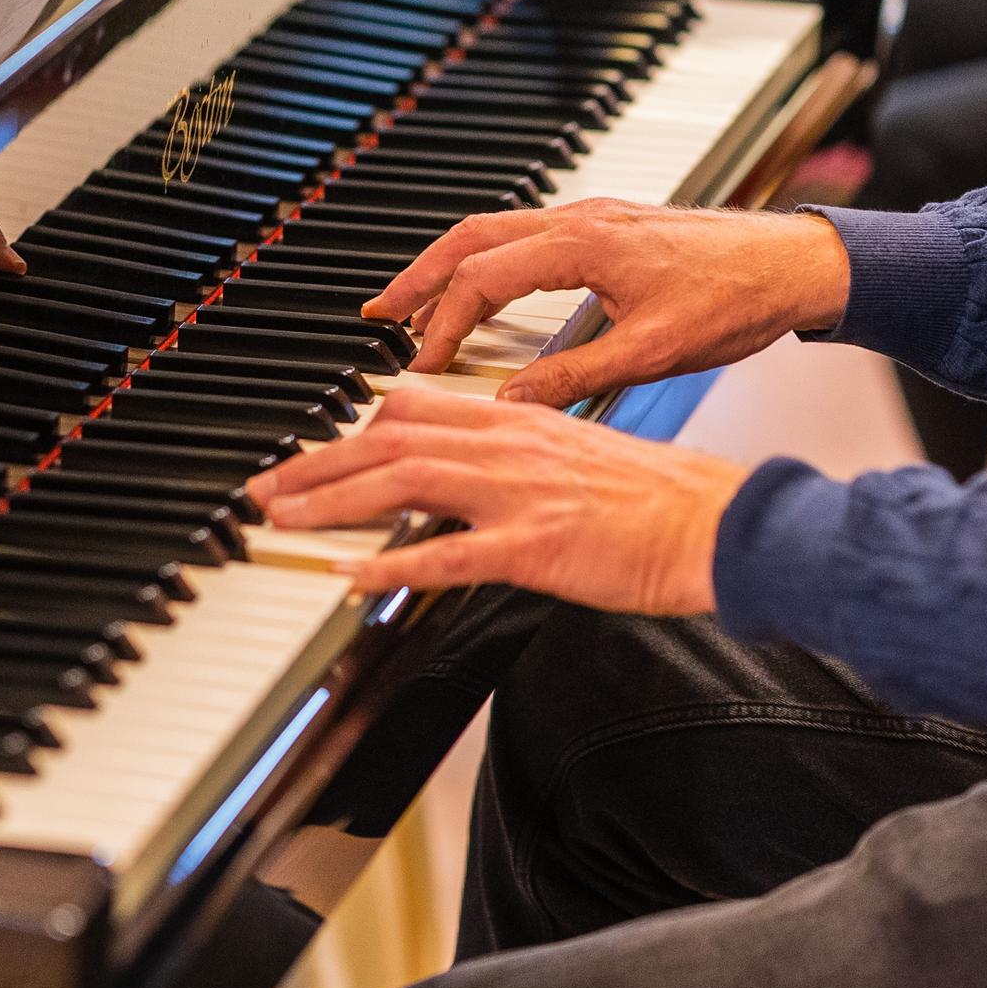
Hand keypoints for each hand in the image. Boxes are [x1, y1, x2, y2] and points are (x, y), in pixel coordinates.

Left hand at [246, 387, 749, 611]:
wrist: (720, 525)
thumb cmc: (664, 503)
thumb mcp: (582, 459)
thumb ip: (522, 463)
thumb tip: (476, 482)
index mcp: (522, 424)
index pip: (416, 411)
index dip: (353, 432)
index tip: (314, 453)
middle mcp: (512, 448)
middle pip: (391, 440)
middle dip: (317, 464)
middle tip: (266, 488)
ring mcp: (520, 496)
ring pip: (403, 482)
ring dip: (331, 500)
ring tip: (282, 519)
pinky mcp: (535, 548)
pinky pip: (447, 554)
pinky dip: (390, 562)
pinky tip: (350, 575)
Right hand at [364, 200, 851, 407]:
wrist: (796, 264)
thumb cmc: (738, 301)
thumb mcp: (652, 354)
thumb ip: (574, 377)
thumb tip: (511, 404)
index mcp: (584, 244)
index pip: (483, 278)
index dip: (442, 323)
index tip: (420, 363)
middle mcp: (581, 219)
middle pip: (472, 237)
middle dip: (418, 276)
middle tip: (377, 311)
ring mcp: (594, 217)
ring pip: (497, 229)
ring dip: (451, 264)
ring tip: (416, 303)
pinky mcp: (610, 227)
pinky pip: (527, 233)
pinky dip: (490, 260)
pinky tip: (487, 289)